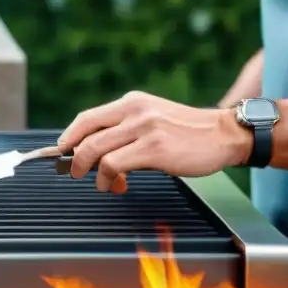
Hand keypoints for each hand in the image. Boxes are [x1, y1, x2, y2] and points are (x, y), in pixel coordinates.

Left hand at [57, 91, 253, 192]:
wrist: (225, 135)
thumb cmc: (188, 133)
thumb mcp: (153, 119)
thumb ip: (125, 129)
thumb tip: (95, 151)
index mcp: (131, 102)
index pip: (87, 117)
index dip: (68, 136)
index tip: (62, 151)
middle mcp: (134, 111)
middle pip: (86, 135)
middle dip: (73, 158)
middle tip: (74, 172)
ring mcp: (144, 129)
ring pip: (96, 150)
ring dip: (90, 172)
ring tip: (101, 183)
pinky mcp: (153, 148)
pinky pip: (113, 164)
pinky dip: (106, 178)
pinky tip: (115, 185)